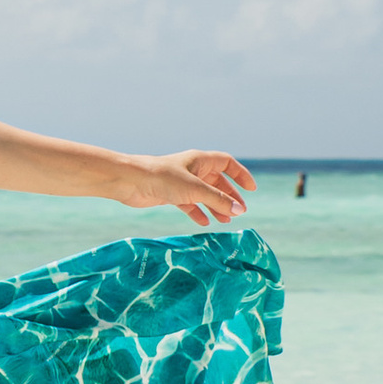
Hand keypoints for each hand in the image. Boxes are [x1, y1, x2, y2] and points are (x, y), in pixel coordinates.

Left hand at [113, 149, 253, 228]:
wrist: (130, 182)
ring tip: (226, 220)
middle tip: (240, 212)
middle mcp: (192, 170)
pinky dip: (198, 212)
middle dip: (229, 196)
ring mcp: (182, 183)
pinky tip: (205, 222)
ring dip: (216, 206)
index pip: (227, 163)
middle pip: (217, 182)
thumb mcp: (195, 189)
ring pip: (205, 195)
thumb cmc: (162, 178)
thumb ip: (218, 200)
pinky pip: (190, 204)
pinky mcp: (171, 194)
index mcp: (200, 160)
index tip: (251, 189)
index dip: (240, 174)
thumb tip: (240, 210)